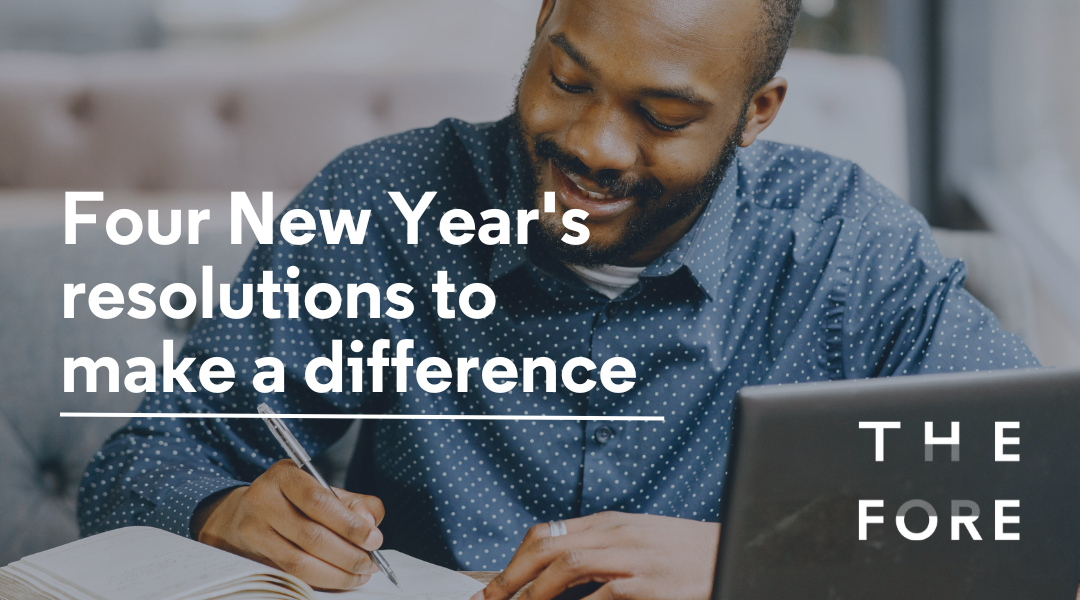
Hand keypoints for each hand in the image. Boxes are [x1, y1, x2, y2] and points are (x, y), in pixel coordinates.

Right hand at [192, 459, 385, 589]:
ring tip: (360, 574)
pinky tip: (341, 578)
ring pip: (300, 561)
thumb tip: (370, 521)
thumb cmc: (294, 501)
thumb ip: (356, 503)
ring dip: (337, 573)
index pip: (319, 501)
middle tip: (370, 562)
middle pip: (311, 535)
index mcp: (285, 475)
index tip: (374, 539)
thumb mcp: (325, 490)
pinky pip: (292, 574)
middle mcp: (263, 499)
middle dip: (348, 554)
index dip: (349, 524)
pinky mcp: (252, 556)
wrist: (245, 513)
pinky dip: (322, 580)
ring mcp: (253, 529)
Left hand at [474, 512, 720, 599]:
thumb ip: (605, 549)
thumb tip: (563, 571)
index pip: (548, 533)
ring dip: (532, 593)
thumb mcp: (641, 541)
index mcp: (611, 523)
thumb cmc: (689, 553)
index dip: (515, 559)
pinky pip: (602, 597)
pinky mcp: (649, 583)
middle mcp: (616, 534)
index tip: (496, 585)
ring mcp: (633, 557)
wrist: (735, 552)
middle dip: (511, 575)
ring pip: (566, 566)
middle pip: (547, 545)